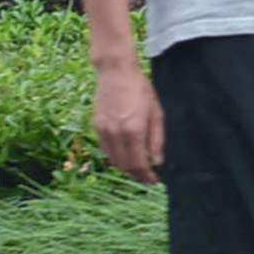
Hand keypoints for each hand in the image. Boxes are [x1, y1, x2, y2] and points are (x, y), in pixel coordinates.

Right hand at [94, 64, 164, 183]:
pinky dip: (115, 156)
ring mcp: (103, 130)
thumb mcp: (157, 113)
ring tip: (139, 167)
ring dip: (125, 167)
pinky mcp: (96, 126)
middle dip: (136, 175)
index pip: (138, 164)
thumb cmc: (141, 89)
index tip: (154, 181)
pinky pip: (105, 149)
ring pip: (113, 159)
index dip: (146, 176)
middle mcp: (116, 133)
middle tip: (148, 178)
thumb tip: (157, 162)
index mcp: (133, 130)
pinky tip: (126, 153)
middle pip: (124, 166)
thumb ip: (157, 139)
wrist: (116, 72)